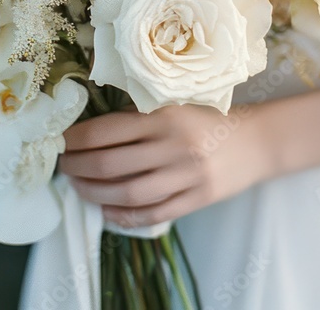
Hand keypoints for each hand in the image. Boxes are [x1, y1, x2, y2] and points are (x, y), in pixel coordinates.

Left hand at [58, 102, 272, 227]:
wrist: (258, 140)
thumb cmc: (210, 117)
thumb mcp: (177, 104)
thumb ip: (142, 115)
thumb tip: (92, 131)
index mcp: (165, 114)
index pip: (108, 130)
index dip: (77, 138)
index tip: (61, 141)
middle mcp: (173, 145)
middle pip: (111, 163)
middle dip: (79, 168)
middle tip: (63, 167)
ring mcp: (185, 175)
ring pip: (127, 192)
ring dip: (95, 194)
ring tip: (79, 188)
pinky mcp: (196, 199)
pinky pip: (152, 213)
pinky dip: (124, 216)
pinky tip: (108, 211)